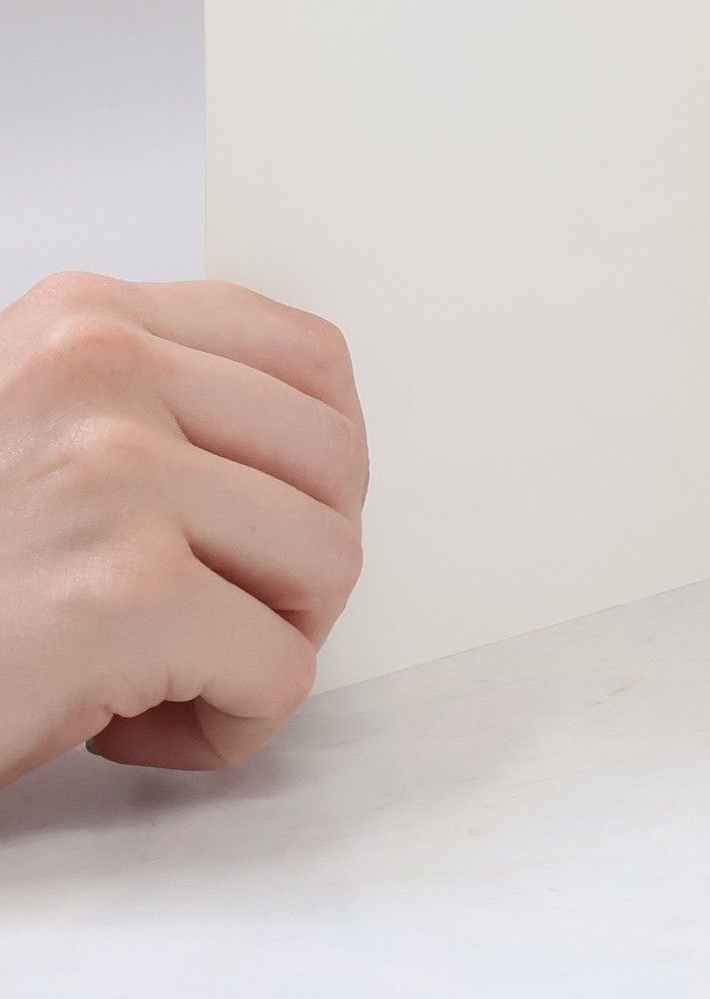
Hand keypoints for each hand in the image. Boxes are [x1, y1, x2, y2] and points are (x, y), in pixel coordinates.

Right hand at [0, 272, 366, 786]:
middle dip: (297, 564)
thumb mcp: (34, 429)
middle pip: (336, 463)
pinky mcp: (122, 594)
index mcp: (85, 320)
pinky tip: (132, 728)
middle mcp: (99, 371)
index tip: (264, 529)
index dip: (317, 467)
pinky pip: (282, 671)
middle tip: (213, 618)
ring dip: (263, 646)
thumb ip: (153, 402)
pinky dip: (230, 727)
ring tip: (162, 671)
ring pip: (328, 562)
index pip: (311, 358)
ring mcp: (113, 475)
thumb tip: (326, 439)